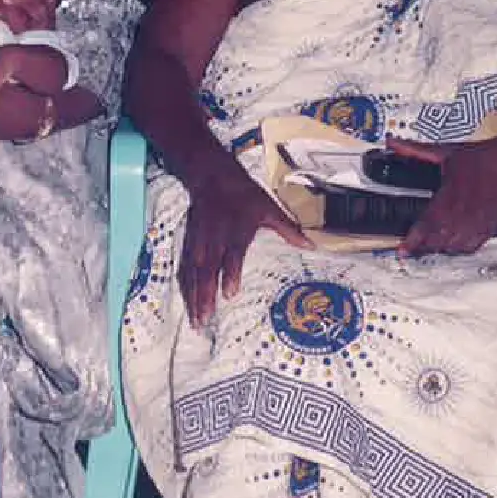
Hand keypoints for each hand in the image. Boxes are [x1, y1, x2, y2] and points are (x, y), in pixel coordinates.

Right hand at [180, 160, 308, 329]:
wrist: (213, 177)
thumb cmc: (244, 195)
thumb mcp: (269, 208)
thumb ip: (288, 230)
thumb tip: (310, 246)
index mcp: (236, 232)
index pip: (231, 256)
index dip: (229, 274)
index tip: (229, 293)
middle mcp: (215, 240)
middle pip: (207, 271)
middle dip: (205, 296)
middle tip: (205, 320)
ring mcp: (200, 243)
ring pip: (194, 274)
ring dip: (194, 297)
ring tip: (196, 320)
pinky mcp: (191, 244)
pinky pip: (186, 268)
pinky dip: (186, 287)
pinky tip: (188, 303)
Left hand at [391, 133, 496, 257]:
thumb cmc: (484, 155)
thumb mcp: (447, 151)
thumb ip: (416, 151)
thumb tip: (393, 144)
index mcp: (452, 193)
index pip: (428, 223)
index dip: (413, 239)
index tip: (403, 248)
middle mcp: (466, 210)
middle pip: (440, 238)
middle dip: (425, 245)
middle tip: (414, 247)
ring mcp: (480, 220)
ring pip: (457, 244)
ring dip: (442, 248)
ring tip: (432, 246)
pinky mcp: (492, 224)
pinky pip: (475, 244)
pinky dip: (461, 248)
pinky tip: (454, 246)